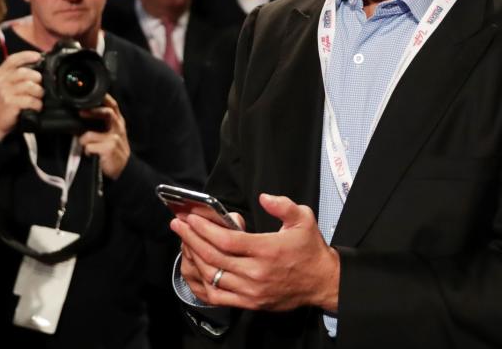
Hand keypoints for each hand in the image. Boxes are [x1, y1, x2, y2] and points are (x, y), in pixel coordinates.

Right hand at [0, 50, 43, 141]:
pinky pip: (30, 100)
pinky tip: (36, 106)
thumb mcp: (5, 84)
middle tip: (40, 85)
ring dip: (39, 92)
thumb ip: (16, 75)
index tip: (38, 56)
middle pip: (25, 72)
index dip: (27, 56)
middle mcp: (1, 81)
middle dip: (37, 78)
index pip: (13, 59)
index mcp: (0, 74)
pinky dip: (37, 104)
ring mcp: (5, 92)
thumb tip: (37, 65)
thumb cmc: (4, 101)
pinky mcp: (10, 104)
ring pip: (29, 86)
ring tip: (39, 97)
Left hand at [77, 94, 129, 178]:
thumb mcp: (111, 135)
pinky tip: (92, 155)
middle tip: (81, 112)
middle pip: (107, 112)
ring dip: (84, 141)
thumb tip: (80, 119)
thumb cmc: (114, 151)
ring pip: (89, 135)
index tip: (91, 95)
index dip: (104, 98)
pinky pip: (88, 147)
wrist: (124, 169)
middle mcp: (118, 128)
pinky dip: (87, 152)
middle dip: (92, 111)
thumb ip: (101, 125)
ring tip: (88, 147)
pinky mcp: (109, 148)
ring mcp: (114, 138)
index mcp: (118, 122)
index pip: (113, 105)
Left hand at [171, 193, 339, 311]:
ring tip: (185, 243)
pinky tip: (195, 268)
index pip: (227, 240)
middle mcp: (257, 272)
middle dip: (191, 239)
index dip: (204, 229)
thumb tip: (264, 198)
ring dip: (194, 258)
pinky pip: (218, 296)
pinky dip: (202, 283)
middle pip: (214, 257)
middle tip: (178, 225)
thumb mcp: (303, 218)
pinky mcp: (250, 303)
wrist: (323, 282)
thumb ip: (283, 205)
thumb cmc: (310, 250)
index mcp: (268, 250)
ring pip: (212, 276)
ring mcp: (251, 290)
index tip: (190, 218)